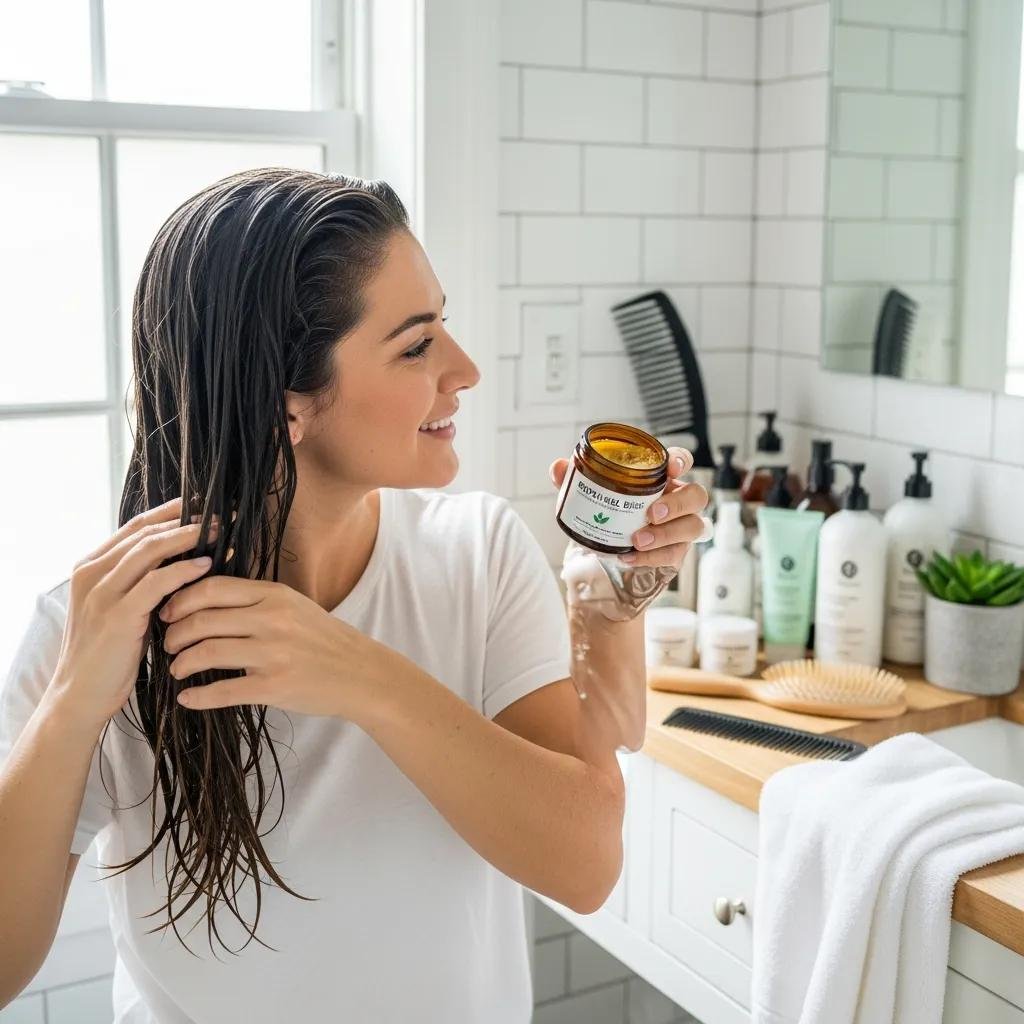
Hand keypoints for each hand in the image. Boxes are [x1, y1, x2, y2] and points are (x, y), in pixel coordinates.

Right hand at [48, 496, 220, 735]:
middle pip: (145, 532)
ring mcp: (102, 593)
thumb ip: (143, 580)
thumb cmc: (110, 652)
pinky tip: (206, 566)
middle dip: (185, 520)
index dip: (171, 512)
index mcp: (91, 566)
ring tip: (218, 532)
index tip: (203, 504)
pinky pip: (155, 583)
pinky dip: (183, 571)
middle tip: (220, 515)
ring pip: (149, 550)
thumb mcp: (124, 607)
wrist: (82, 694)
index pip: (135, 526)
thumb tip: (186, 556)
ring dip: (188, 538)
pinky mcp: (118, 615)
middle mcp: (92, 573)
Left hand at [160, 576, 386, 718]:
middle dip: (175, 634)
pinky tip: (187, 698)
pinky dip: (197, 696)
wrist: (360, 673)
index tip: (168, 613)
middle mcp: (272, 620)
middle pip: (203, 620)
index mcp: (274, 594)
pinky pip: (223, 690)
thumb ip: (255, 600)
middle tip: (168, 644)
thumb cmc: (323, 640)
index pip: (213, 588)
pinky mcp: (274, 687)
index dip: (181, 600)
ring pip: (207, 653)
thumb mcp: (294, 606)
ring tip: (178, 669)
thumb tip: (204, 599)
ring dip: (182, 663)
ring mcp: (273, 654)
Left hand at [549, 444, 708, 568]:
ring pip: (693, 526)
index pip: (681, 460)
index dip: (681, 460)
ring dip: (666, 534)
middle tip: (651, 514)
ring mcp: (680, 527)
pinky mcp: (675, 552)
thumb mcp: (587, 494)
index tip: (671, 467)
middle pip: (696, 496)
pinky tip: (630, 558)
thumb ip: (574, 479)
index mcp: (659, 479)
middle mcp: (677, 500)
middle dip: (677, 504)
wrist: (604, 550)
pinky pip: (674, 555)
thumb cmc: (605, 512)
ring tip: (637, 540)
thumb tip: (559, 467)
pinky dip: (652, 558)